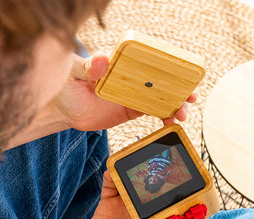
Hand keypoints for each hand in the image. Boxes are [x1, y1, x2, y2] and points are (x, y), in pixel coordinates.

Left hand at [6, 53, 196, 148]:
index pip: (148, 61)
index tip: (183, 73)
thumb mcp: (75, 73)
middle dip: (179, 88)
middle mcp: (130, 78)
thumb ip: (88, 67)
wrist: (61, 110)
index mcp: (121, 64)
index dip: (168, 67)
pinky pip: (151, 113)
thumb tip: (102, 59)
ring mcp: (132, 94)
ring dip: (175, 105)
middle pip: (160, 80)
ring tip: (182, 115)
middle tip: (191, 97)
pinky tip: (170, 124)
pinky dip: (164, 118)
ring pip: (160, 98)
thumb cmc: (65, 85)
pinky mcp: (130, 111)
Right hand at [81, 171, 201, 218]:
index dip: (174, 187)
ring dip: (133, 170)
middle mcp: (142, 212)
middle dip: (153, 173)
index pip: (169, 199)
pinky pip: (111, 185)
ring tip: (137, 160)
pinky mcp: (108, 205)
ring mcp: (125, 207)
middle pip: (150, 187)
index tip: (179, 172)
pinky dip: (113, 175)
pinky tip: (116, 169)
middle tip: (156, 159)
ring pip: (131, 182)